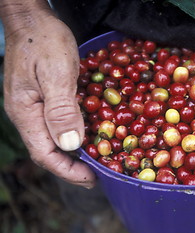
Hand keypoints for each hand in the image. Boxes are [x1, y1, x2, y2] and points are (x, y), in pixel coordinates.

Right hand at [1, 3, 94, 187]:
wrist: (33, 19)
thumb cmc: (44, 41)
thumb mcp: (56, 73)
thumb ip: (61, 109)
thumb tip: (70, 145)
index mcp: (26, 112)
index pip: (44, 153)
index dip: (68, 170)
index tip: (91, 179)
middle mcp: (27, 114)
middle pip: (47, 151)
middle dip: (71, 167)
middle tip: (96, 175)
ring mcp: (33, 107)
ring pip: (52, 140)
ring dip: (72, 155)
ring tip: (94, 162)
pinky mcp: (42, 99)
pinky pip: (56, 124)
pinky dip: (72, 136)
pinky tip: (87, 136)